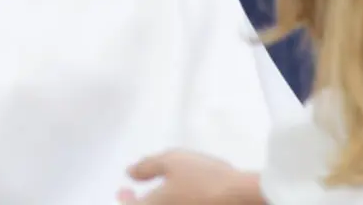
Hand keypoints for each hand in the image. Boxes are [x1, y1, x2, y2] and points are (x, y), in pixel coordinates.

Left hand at [117, 150, 264, 204]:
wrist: (240, 197)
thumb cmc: (203, 178)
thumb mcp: (171, 161)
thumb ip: (146, 166)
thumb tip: (130, 173)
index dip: (125, 198)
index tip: (122, 191)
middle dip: (140, 203)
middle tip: (137, 194)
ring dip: (157, 203)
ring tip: (160, 195)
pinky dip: (175, 203)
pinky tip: (181, 197)